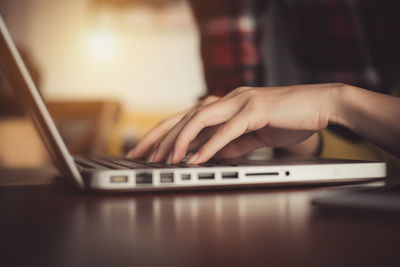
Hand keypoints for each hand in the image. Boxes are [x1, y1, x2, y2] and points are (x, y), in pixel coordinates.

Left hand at [139, 83, 340, 163]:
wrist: (319, 105)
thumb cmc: (287, 119)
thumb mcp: (252, 135)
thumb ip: (232, 144)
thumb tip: (212, 155)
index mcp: (224, 105)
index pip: (184, 118)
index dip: (162, 134)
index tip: (146, 152)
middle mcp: (227, 99)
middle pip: (182, 116)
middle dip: (157, 136)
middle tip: (137, 155)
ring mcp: (240, 101)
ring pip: (199, 118)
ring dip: (180, 141)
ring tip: (165, 160)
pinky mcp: (256, 109)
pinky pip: (227, 130)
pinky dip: (210, 145)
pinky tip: (196, 159)